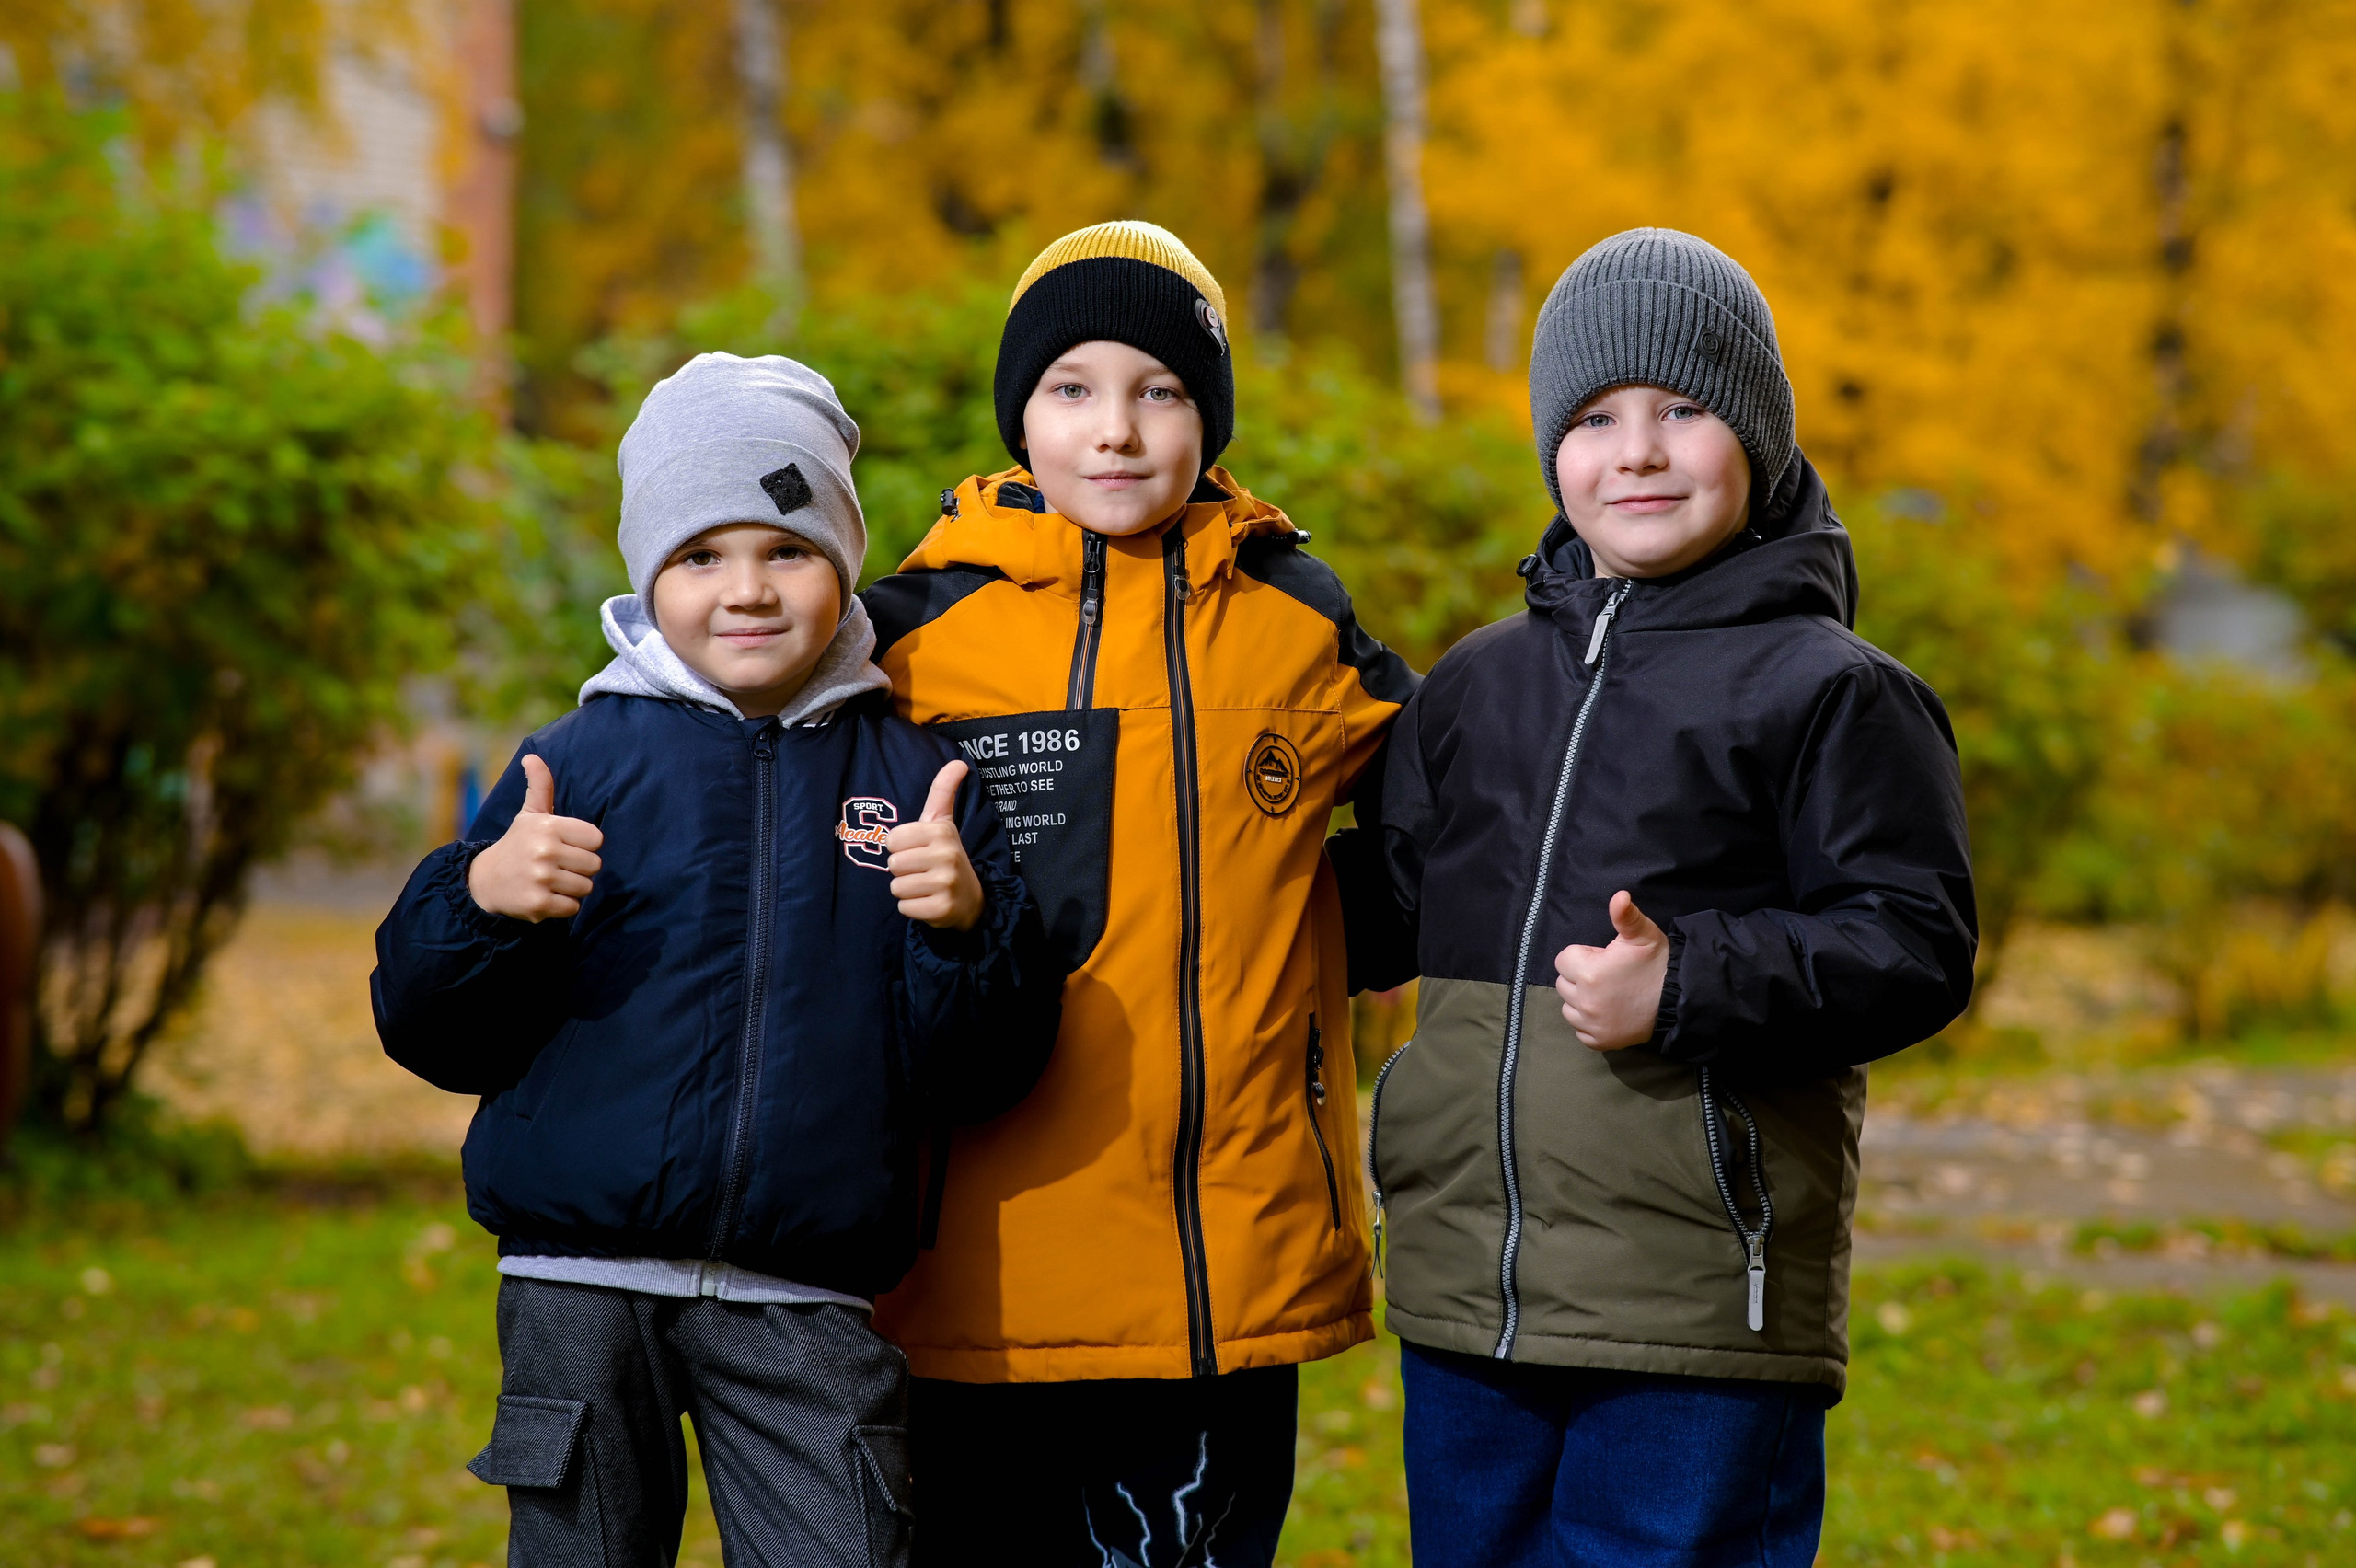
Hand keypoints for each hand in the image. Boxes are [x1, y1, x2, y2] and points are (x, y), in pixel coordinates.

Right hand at [466, 754, 604, 921]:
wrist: (486, 881)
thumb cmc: (517, 844)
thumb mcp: (529, 814)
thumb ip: (540, 786)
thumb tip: (532, 757)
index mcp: (548, 826)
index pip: (596, 839)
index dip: (585, 845)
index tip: (566, 846)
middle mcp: (545, 851)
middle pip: (595, 865)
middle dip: (580, 869)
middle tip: (558, 866)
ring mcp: (541, 878)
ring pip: (585, 887)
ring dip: (572, 888)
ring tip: (551, 881)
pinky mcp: (539, 903)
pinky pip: (573, 908)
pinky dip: (562, 906)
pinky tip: (545, 896)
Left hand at [887, 761, 982, 931]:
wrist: (970, 899)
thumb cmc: (946, 856)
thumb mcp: (943, 822)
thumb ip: (944, 791)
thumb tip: (959, 761)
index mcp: (941, 831)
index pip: (892, 840)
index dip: (900, 848)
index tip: (918, 850)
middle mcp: (946, 855)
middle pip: (893, 864)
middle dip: (903, 870)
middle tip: (923, 871)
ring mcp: (945, 883)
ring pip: (896, 887)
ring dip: (907, 890)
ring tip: (925, 886)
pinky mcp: (941, 909)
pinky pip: (904, 908)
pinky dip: (912, 908)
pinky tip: (928, 901)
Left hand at [1553, 891, 1668, 1050]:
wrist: (1680, 999)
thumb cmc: (1658, 963)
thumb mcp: (1642, 935)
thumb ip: (1625, 915)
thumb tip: (1619, 895)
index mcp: (1589, 972)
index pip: (1564, 959)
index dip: (1584, 956)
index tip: (1605, 958)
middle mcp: (1585, 1002)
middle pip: (1563, 984)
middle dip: (1580, 977)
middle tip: (1608, 975)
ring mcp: (1592, 1024)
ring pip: (1569, 1008)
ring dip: (1581, 1000)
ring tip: (1608, 993)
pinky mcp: (1600, 1041)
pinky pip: (1580, 1030)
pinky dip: (1590, 1022)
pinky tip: (1609, 1012)